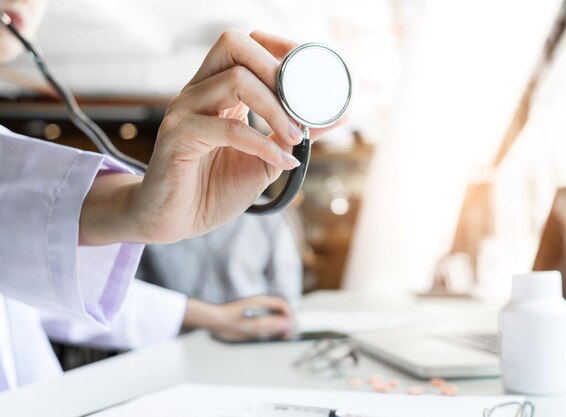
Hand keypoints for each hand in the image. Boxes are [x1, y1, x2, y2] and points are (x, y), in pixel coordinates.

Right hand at [80, 30, 341, 244]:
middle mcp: (198, 92)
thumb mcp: (266, 159)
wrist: (175, 222)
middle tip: (300, 102)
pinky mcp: (177, 136)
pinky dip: (263, 145)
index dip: (281, 49)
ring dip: (276, 108)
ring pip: (235, 80)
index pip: (246, 45)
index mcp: (217, 90)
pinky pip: (229, 129)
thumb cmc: (215, 189)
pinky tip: (282, 162)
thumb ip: (294, 136)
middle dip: (275, 68)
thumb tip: (336, 115)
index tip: (312, 75)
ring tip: (296, 137)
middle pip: (234, 44)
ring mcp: (184, 110)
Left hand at [183, 295, 295, 341]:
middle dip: (286, 322)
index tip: (291, 329)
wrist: (212, 320)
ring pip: (274, 315)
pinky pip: (266, 320)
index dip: (290, 316)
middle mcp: (260, 303)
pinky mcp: (251, 315)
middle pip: (280, 309)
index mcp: (261, 301)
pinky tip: (269, 335)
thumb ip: (271, 325)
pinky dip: (271, 327)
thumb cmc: (228, 322)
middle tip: (288, 336)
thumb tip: (288, 324)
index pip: (282, 305)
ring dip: (280, 325)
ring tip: (281, 337)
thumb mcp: (251, 327)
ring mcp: (256, 309)